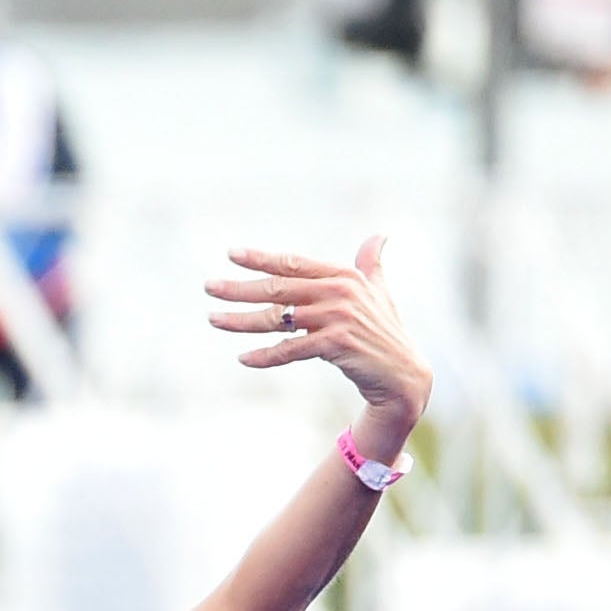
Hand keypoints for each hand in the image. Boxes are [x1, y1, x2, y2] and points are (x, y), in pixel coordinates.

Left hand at [206, 235, 430, 441]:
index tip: (231, 254)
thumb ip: (371, 264)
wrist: (401, 375)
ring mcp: (338, 317)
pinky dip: (265, 356)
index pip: (294, 263)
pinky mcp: (335, 344)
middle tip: (209, 287)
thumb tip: (379, 235)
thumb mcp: (380, 292)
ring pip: (278, 318)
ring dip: (241, 321)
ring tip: (213, 319)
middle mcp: (340, 292)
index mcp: (344, 275)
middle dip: (240, 287)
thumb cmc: (386, 332)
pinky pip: (289, 350)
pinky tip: (243, 358)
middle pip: (279, 287)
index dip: (262, 258)